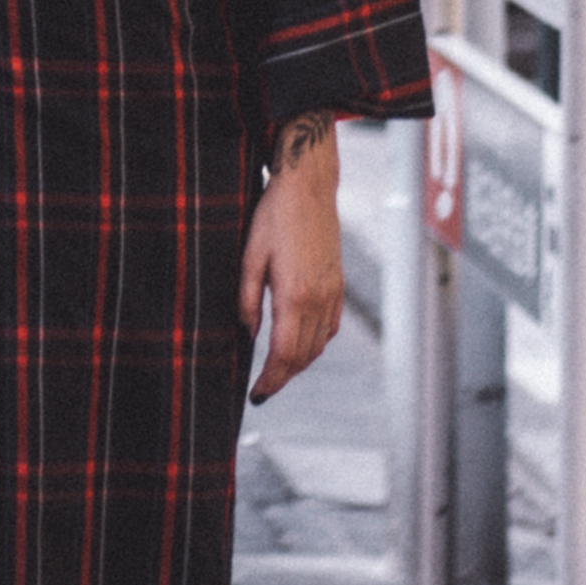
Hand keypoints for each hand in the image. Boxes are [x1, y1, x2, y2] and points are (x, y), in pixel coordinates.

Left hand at [241, 119, 345, 405]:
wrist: (309, 189)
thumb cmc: (273, 218)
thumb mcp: (250, 256)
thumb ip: (247, 300)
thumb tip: (248, 334)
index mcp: (294, 295)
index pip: (283, 354)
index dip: (270, 380)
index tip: (256, 395)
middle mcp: (318, 300)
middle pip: (302, 356)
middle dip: (282, 378)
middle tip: (262, 389)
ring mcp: (332, 293)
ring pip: (318, 346)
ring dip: (299, 364)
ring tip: (277, 372)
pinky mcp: (338, 285)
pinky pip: (330, 328)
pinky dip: (315, 345)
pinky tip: (301, 345)